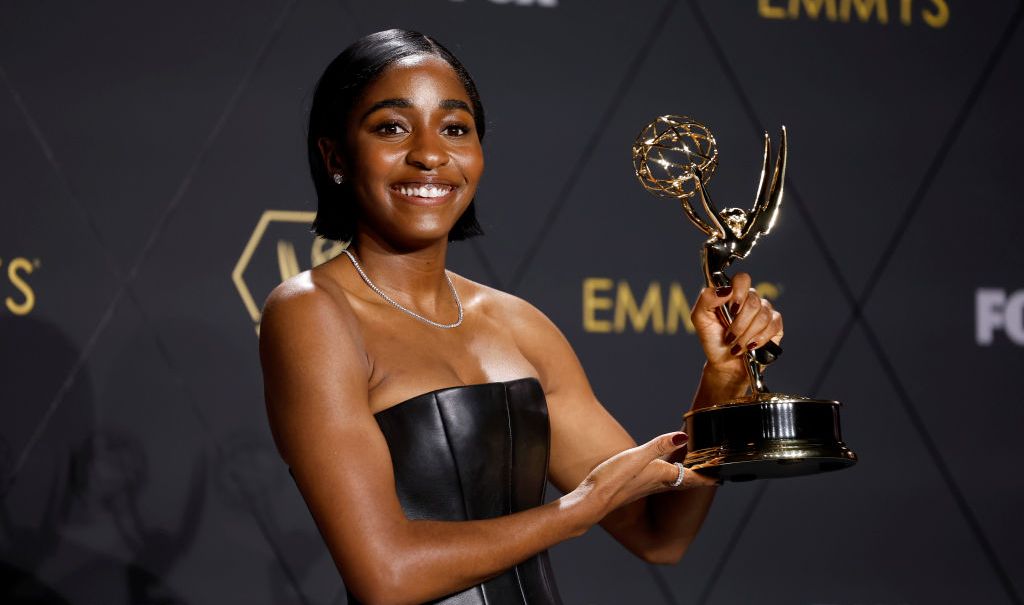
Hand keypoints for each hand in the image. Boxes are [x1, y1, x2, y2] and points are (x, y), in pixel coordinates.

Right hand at [567, 432, 717, 526]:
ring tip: (692, 470)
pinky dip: (667, 475)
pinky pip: (659, 481)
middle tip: (711, 473)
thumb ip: (659, 446)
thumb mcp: (637, 457)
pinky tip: (661, 471)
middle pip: (685, 481)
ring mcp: (646, 486)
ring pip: (672, 481)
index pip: (692, 477)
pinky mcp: (634, 486)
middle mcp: (657, 483)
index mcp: (662, 476)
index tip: (721, 474)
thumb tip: (683, 436)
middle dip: (699, 477)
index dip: (707, 476)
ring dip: (684, 476)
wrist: (593, 500)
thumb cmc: (614, 479)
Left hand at [690, 272, 783, 378]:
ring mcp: (764, 311)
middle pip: (753, 301)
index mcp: (733, 294)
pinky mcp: (775, 326)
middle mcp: (750, 300)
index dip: (739, 292)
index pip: (742, 279)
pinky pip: (773, 326)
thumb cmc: (713, 339)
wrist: (724, 364)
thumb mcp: (700, 318)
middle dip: (739, 324)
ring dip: (746, 335)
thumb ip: (706, 299)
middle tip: (729, 336)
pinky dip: (759, 339)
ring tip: (737, 345)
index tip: (731, 309)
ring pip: (763, 316)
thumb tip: (725, 289)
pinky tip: (750, 346)